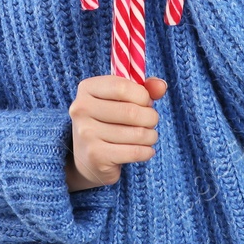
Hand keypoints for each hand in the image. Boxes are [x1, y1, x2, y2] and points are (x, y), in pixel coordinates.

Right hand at [65, 74, 167, 190]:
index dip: (143, 95)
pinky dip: (147, 151)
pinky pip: (135, 152)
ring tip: (148, 136)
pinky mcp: (96, 156)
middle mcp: (81, 110)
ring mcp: (86, 134)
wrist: (86, 157)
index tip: (146, 102)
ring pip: (137, 133)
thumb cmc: (109, 121)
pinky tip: (146, 150)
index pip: (122, 87)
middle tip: (151, 121)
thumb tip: (161, 86)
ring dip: (151, 135)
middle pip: (131, 112)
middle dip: (151, 117)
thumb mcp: (122, 99)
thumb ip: (144, 88)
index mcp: (86, 89)